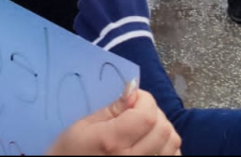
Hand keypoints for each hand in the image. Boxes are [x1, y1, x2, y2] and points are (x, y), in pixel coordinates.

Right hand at [47, 86, 181, 155]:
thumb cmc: (67, 152)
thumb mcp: (82, 127)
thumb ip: (112, 109)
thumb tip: (133, 90)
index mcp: (112, 142)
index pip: (147, 115)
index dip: (144, 100)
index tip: (132, 98)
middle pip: (163, 128)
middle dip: (154, 112)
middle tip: (136, 111)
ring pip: (173, 143)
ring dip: (162, 128)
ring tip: (144, 127)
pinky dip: (167, 146)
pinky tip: (151, 143)